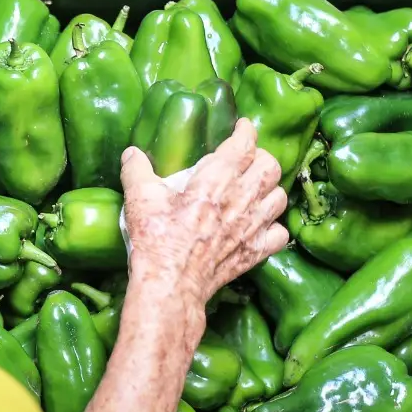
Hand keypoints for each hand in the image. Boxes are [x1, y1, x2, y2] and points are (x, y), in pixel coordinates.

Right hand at [120, 118, 289, 340]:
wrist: (171, 284)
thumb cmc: (156, 240)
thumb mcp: (139, 199)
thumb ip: (137, 171)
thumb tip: (131, 153)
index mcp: (216, 179)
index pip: (245, 144)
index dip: (246, 131)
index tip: (242, 127)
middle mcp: (242, 199)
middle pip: (270, 166)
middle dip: (260, 158)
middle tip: (246, 160)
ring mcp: (253, 226)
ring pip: (279, 197)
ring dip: (269, 190)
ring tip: (255, 191)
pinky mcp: (255, 252)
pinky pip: (279, 233)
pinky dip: (273, 227)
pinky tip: (259, 226)